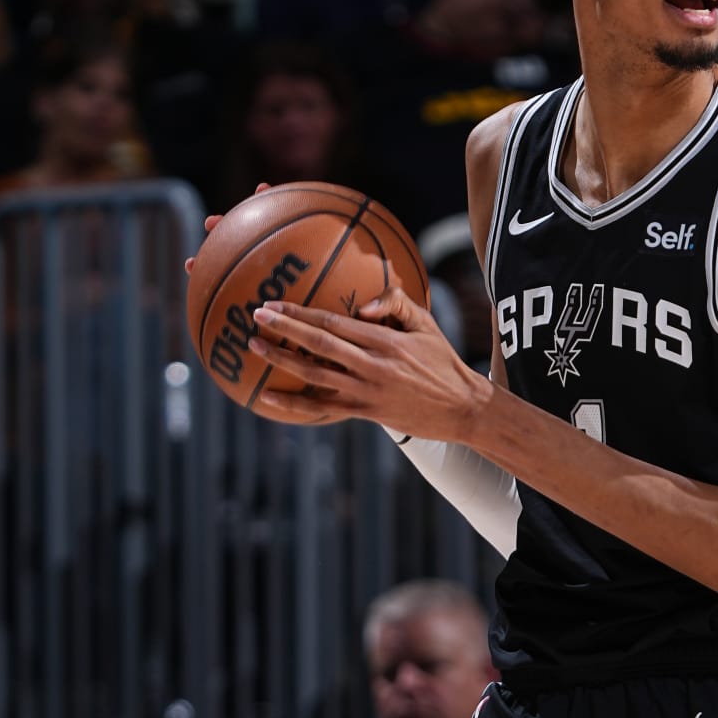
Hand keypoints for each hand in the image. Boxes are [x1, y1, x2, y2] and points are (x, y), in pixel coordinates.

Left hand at [249, 287, 485, 441]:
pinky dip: (293, 404)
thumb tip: (361, 306)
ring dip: (282, 361)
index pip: (334, 323)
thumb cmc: (442, 361)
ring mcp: (367, 392)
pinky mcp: (366, 413)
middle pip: (319, 346)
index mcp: (385, 341)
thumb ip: (395, 303)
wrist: (462, 408)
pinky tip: (268, 397)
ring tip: (255, 347)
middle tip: (256, 317)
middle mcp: (372, 366)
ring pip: (315, 375)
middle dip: (284, 330)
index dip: (301, 313)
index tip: (275, 303)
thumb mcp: (426, 323)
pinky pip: (322, 408)